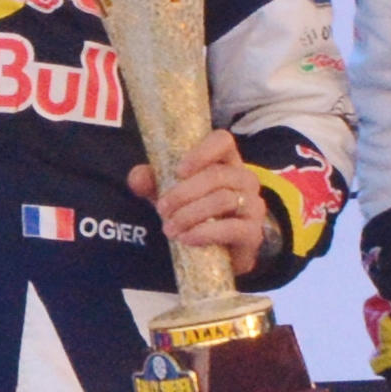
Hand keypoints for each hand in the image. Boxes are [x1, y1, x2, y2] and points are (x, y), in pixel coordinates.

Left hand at [130, 130, 270, 277]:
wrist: (219, 250)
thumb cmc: (196, 211)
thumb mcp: (170, 193)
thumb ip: (152, 182)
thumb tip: (137, 177)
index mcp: (226, 161)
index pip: (222, 141)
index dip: (201, 152)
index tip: (179, 171)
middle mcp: (244, 178)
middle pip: (217, 175)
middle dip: (183, 193)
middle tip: (162, 209)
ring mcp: (253, 205)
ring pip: (223, 200)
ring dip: (190, 215)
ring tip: (170, 228)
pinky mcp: (253, 232)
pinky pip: (231, 228)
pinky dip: (204, 233)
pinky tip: (186, 238)